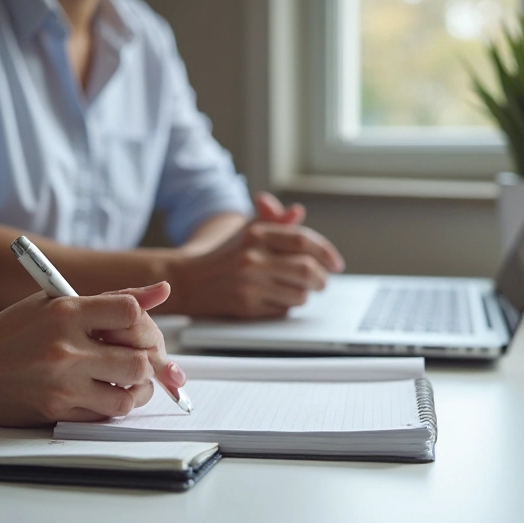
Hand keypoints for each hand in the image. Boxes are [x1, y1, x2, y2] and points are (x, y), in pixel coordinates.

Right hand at [0, 282, 185, 425]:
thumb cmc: (7, 335)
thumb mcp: (52, 302)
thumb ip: (110, 298)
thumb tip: (162, 291)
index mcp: (64, 312)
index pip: (131, 312)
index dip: (140, 320)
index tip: (132, 325)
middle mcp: (66, 350)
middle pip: (140, 359)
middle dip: (148, 359)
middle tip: (140, 356)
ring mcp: (63, 385)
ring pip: (130, 394)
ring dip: (138, 388)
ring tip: (128, 378)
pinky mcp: (58, 412)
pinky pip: (106, 415)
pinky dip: (115, 405)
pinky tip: (107, 393)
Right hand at [170, 194, 345, 317]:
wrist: (187, 280)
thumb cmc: (224, 255)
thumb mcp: (247, 231)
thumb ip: (274, 222)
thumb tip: (298, 212)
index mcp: (256, 233)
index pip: (303, 240)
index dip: (326, 252)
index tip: (337, 264)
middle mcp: (253, 257)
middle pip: (307, 270)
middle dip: (322, 279)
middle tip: (322, 282)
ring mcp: (249, 283)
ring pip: (299, 294)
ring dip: (305, 295)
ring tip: (297, 290)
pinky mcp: (246, 306)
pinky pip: (283, 310)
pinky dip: (286, 306)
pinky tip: (277, 299)